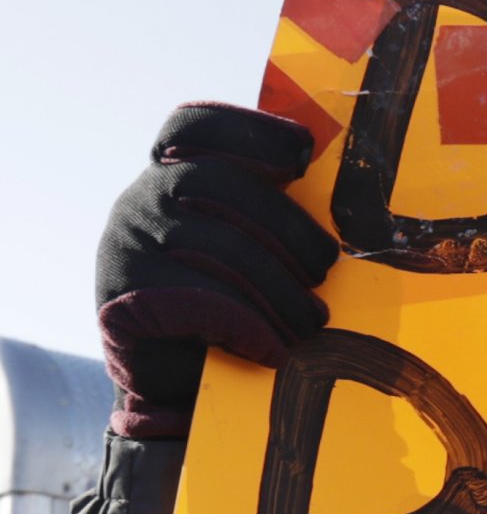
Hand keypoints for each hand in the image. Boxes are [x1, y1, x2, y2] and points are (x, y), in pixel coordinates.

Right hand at [97, 105, 337, 438]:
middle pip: (223, 183)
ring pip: (219, 246)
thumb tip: (337, 201)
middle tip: (326, 270)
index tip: (303, 154)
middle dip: (288, 227)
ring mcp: (126, 244)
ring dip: (279, 290)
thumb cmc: (224, 310)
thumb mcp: (244, 250)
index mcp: (169, 176)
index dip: (250, 130)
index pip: (194, 128)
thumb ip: (266, 216)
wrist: (168, 385)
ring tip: (311, 324)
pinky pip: (201, 301)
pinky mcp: (121, 298)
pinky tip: (274, 349)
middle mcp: (140, 199)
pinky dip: (248, 326)